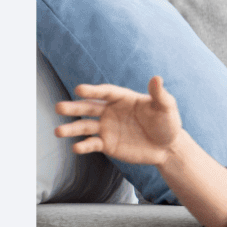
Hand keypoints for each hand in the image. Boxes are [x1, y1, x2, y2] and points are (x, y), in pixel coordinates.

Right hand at [55, 76, 182, 166]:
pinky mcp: (107, 144)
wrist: (168, 147)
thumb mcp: (166, 107)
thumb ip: (159, 94)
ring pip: (85, 127)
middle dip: (74, 107)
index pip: (105, 92)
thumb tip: (157, 78)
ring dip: (72, 128)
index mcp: (123, 99)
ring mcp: (108, 128)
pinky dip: (84, 146)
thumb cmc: (167, 123)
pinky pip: (93, 144)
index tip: (79, 89)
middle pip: (89, 107)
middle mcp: (111, 112)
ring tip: (58, 131)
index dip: (93, 90)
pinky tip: (77, 148)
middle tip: (59, 107)